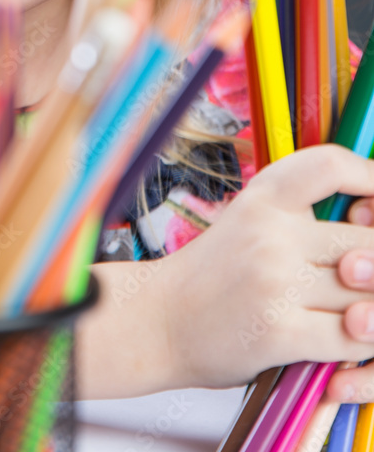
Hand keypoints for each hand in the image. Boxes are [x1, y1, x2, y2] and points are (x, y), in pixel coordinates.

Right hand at [160, 145, 373, 390]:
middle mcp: (270, 231)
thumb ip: (305, 215)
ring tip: (354, 312)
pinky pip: (353, 338)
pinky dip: (361, 343)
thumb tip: (371, 217)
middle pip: (368, 242)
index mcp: (264, 196)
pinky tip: (345, 337)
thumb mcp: (252, 220)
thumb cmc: (215, 274)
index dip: (371, 177)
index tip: (373, 203)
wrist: (157, 320)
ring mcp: (275, 282)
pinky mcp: (278, 332)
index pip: (332, 166)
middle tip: (357, 277)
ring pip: (367, 295)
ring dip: (370, 311)